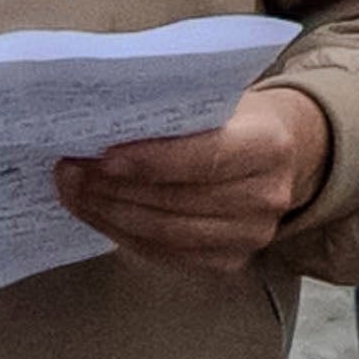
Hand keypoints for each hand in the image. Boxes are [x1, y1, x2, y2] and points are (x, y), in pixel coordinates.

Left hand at [60, 81, 339, 272]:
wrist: (288, 151)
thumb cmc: (239, 116)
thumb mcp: (221, 98)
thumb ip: (176, 112)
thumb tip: (102, 119)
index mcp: (269, 145)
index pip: (206, 158)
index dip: (152, 162)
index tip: (103, 157)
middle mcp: (268, 197)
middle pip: (178, 202)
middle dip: (115, 189)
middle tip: (69, 171)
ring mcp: (251, 236)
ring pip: (166, 233)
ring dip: (110, 214)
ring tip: (73, 191)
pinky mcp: (231, 261)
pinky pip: (166, 255)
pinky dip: (124, 235)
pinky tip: (97, 214)